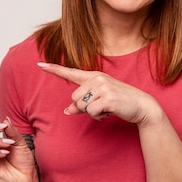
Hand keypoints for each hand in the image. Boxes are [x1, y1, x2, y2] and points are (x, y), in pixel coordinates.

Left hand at [37, 62, 161, 124]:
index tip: (39, 65)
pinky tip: (109, 112)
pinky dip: (98, 116)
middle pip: (74, 99)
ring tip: (106, 108)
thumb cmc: (119, 102)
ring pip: (82, 106)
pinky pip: (91, 112)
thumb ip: (82, 105)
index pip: (70, 72)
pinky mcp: (108, 97)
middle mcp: (97, 78)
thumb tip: (67, 111)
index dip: (54, 69)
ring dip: (92, 113)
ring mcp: (103, 86)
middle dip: (84, 108)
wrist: (142, 106)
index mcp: (94, 76)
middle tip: (101, 106)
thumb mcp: (99, 101)